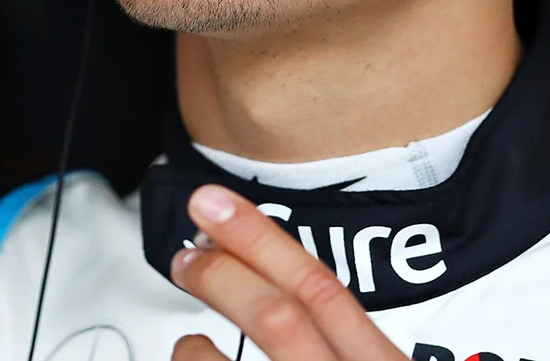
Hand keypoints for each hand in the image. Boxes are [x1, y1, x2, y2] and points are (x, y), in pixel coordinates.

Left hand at [169, 185, 409, 360]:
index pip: (323, 290)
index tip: (219, 204)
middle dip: (224, 276)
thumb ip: (360, 344)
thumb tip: (311, 303)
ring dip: (197, 345)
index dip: (262, 240)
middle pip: (279, 319)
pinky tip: (194, 356)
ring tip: (192, 342)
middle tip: (189, 255)